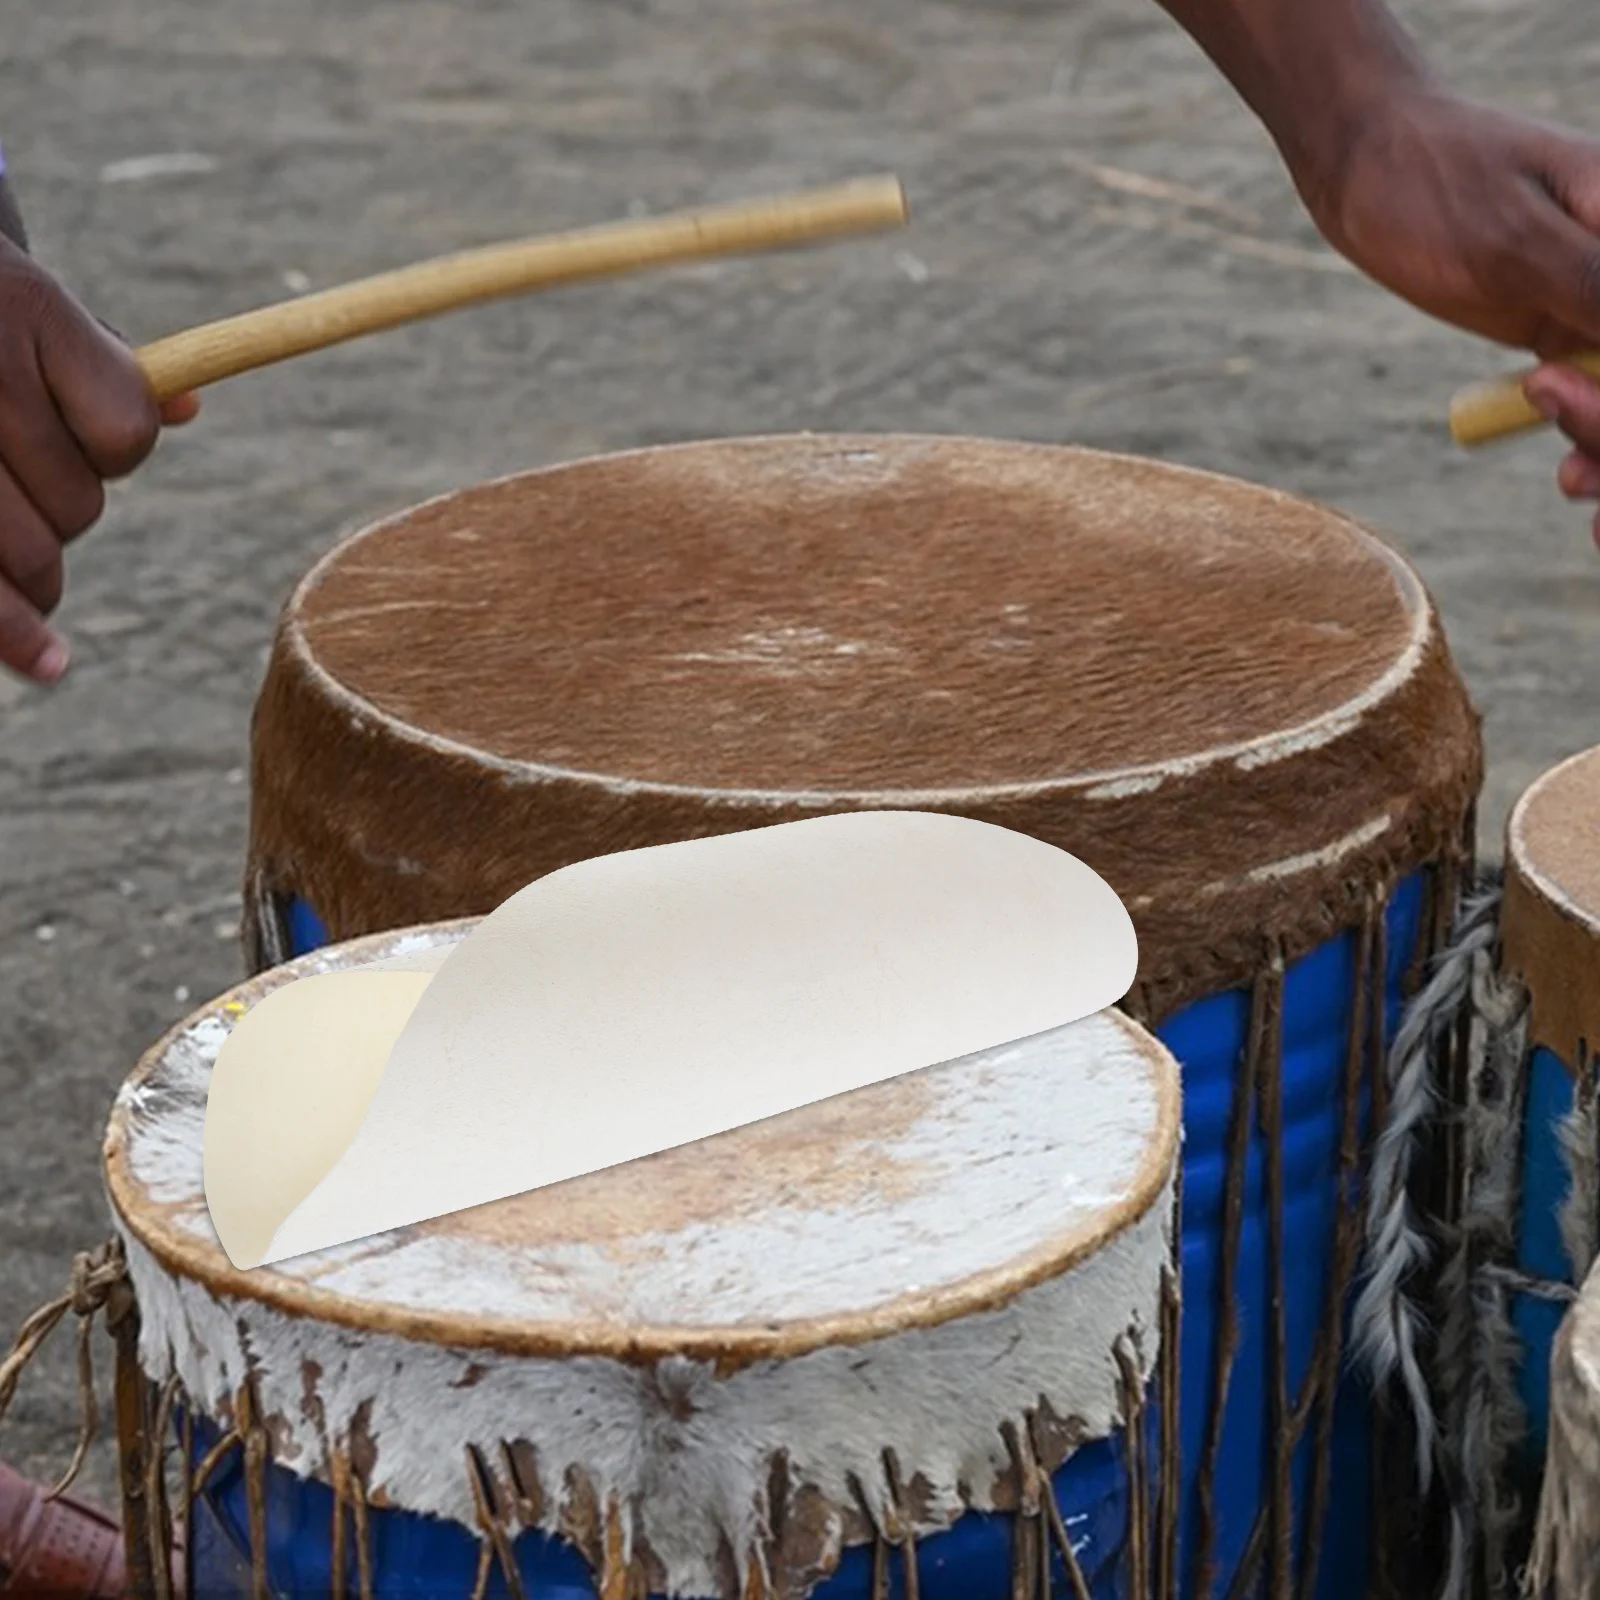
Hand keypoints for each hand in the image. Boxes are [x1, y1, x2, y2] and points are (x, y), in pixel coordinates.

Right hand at [0, 236, 197, 683]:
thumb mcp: (34, 311)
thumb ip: (103, 363)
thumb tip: (189, 408)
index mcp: (26, 312)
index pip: (125, 434)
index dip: (119, 451)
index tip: (86, 436)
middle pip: (76, 504)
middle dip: (65, 507)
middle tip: (27, 475)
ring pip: (32, 553)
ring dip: (36, 568)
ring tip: (25, 552)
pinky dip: (13, 633)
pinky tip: (49, 663)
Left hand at [1294, 85, 1599, 543]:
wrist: (1366, 163)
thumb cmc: (1435, 180)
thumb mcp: (1513, 240)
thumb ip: (1596, 284)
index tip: (1584, 415)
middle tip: (1577, 474)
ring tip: (1571, 482)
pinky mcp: (1562, 324)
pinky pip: (1593, 391)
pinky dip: (1588, 434)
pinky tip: (1570, 477)